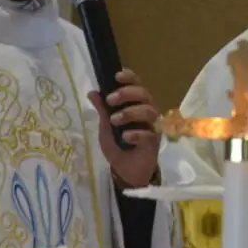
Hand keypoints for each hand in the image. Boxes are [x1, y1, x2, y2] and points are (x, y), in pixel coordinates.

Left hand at [88, 69, 159, 187]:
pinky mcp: (154, 141)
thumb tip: (92, 92)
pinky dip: (136, 133)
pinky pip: (149, 133)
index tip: (117, 76)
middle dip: (127, 93)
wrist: (125, 171)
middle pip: (144, 94)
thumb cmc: (117, 146)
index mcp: (135, 105)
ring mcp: (152, 126)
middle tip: (111, 100)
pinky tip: (125, 138)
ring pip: (148, 110)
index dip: (130, 78)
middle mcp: (146, 111)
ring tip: (114, 121)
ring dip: (130, 112)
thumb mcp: (105, 127)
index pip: (137, 85)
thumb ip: (102, 111)